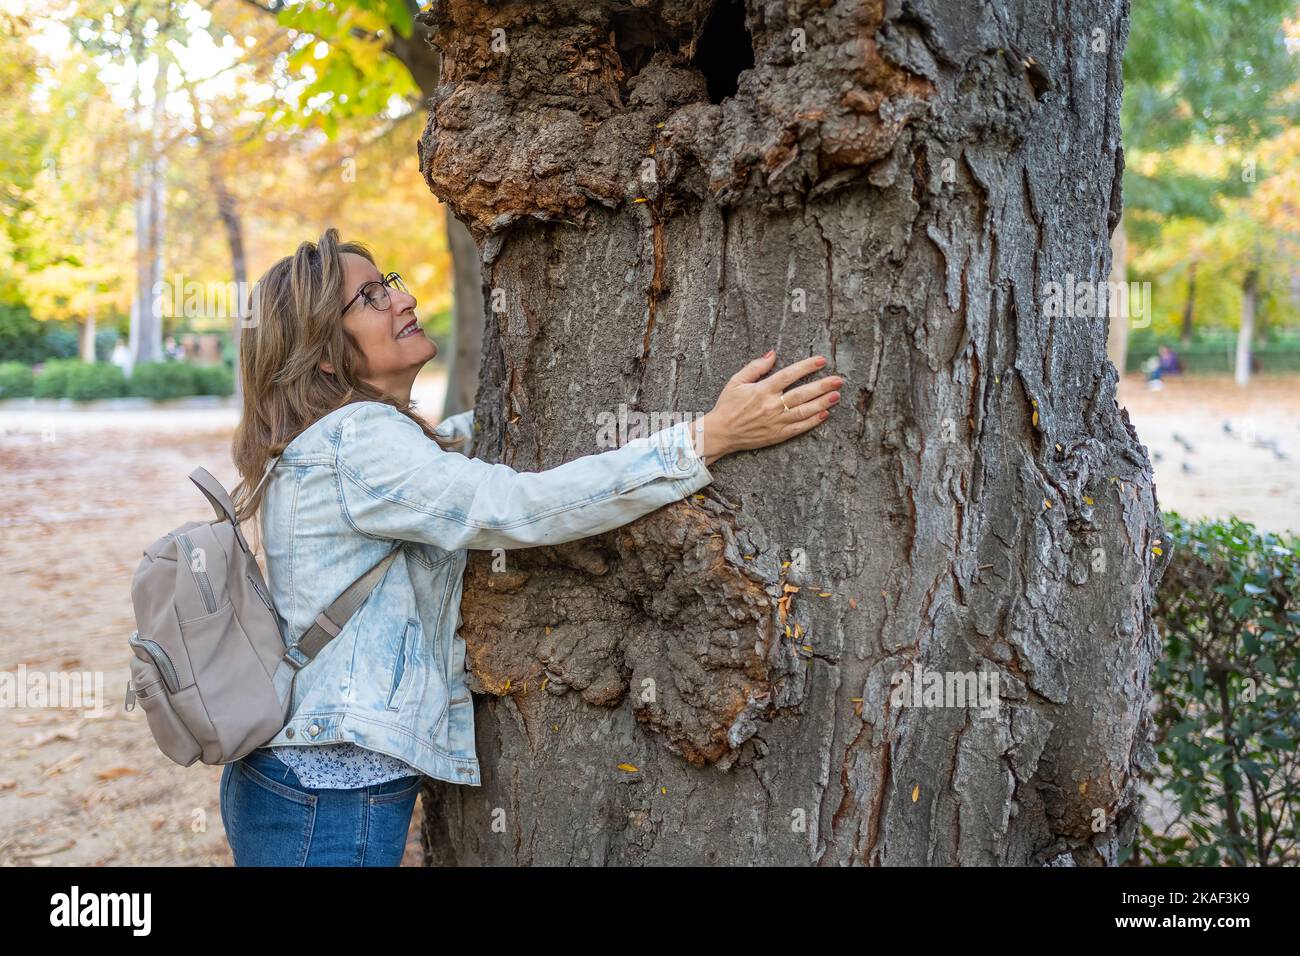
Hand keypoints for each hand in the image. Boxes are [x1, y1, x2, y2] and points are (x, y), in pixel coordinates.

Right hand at [696, 351, 840, 464]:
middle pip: (802, 394)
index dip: (806, 367)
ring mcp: (776, 422)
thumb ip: (755, 367)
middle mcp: (772, 406)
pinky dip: (813, 421)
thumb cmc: (727, 405)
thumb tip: (772, 354)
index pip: (789, 375)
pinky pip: (799, 428)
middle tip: (838, 380)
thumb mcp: (736, 381)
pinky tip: (824, 414)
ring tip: (836, 395)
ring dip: (822, 403)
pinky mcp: (777, 435)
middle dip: (822, 386)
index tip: (821, 361)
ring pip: (804, 411)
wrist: (720, 432)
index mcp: (763, 390)